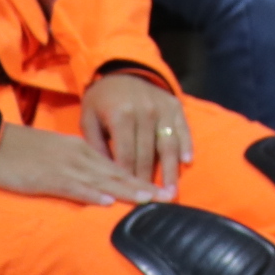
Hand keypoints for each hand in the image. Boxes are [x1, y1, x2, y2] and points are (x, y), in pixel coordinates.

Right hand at [0, 121, 166, 205]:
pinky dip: (91, 194)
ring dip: (127, 190)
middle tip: (169, 197)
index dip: (142, 179)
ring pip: (103, 179)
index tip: (163, 190)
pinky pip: (73, 187)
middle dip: (144, 186)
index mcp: (83, 149)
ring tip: (150, 200)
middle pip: (119, 172)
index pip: (119, 166)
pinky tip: (107, 202)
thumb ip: (80, 165)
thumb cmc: (23, 151)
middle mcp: (80, 156)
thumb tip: (102, 183)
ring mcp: (65, 166)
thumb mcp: (59, 154)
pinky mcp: (47, 178)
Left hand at [82, 70, 188, 195]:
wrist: (121, 71)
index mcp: (120, 116)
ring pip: (168, 145)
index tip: (130, 198)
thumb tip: (106, 174)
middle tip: (154, 203)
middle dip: (149, 181)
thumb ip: (96, 145)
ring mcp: (161, 109)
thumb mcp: (88, 120)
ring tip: (172, 192)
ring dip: (171, 171)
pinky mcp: (174, 105)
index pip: (125, 155)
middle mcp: (144, 112)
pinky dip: (185, 145)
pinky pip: (183, 129)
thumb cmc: (101, 101)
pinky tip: (187, 161)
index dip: (127, 178)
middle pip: (147, 154)